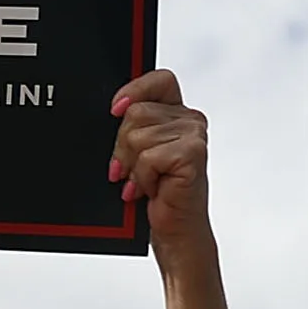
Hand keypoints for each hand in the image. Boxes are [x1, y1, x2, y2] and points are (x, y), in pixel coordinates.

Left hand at [109, 69, 209, 247]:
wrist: (173, 229)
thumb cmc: (153, 193)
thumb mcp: (133, 154)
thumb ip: (128, 128)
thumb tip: (113, 110)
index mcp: (175, 113)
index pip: (160, 80)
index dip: (135, 89)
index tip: (115, 110)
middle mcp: (188, 120)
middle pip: (136, 112)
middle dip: (122, 145)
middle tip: (129, 169)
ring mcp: (194, 135)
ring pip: (138, 135)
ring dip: (132, 165)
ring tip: (143, 180)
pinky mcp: (193, 153)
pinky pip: (149, 156)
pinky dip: (142, 177)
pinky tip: (152, 188)